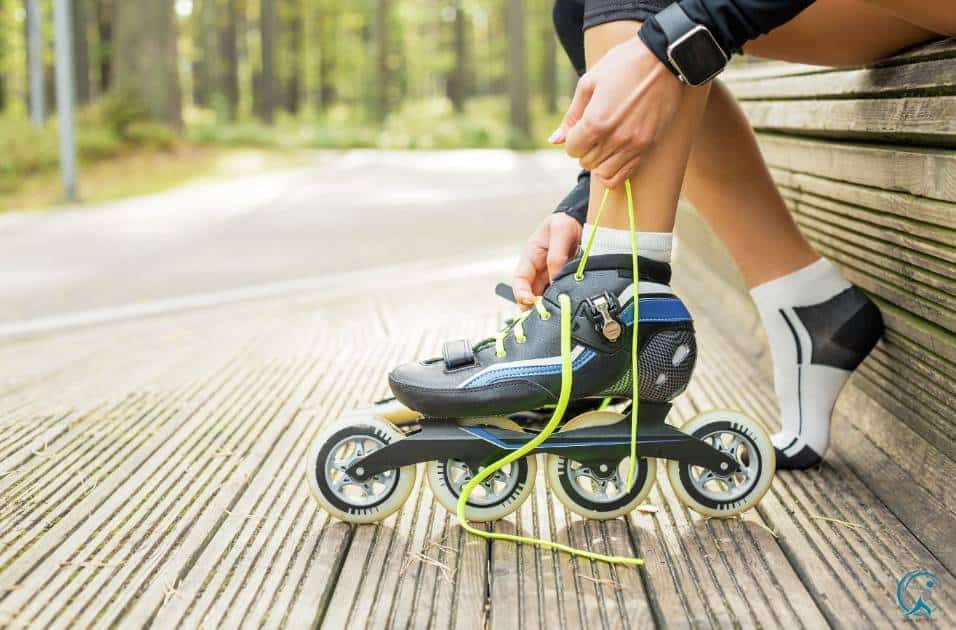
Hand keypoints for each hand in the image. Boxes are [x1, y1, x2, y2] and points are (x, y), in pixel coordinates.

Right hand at [512, 213, 582, 308]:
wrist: (579, 221)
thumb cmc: (564, 222)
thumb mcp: (561, 231)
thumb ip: (557, 255)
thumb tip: (555, 279)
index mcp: (530, 257)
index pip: (519, 280)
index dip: (521, 293)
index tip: (530, 301)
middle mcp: (537, 271)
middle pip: (529, 295)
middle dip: (534, 306)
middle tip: (545, 313)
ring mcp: (549, 277)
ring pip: (544, 298)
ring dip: (548, 306)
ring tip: (556, 312)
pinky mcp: (562, 281)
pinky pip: (559, 295)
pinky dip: (561, 303)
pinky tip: (567, 307)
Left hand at [550, 35, 683, 187]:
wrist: (663, 58)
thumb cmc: (622, 65)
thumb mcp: (589, 83)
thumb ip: (571, 116)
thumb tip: (554, 140)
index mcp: (595, 121)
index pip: (571, 149)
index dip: (572, 138)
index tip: (581, 126)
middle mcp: (614, 138)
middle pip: (586, 162)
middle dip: (585, 149)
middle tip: (594, 131)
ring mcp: (633, 145)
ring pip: (603, 172)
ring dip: (599, 161)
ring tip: (605, 143)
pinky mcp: (647, 146)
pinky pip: (624, 175)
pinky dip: (614, 170)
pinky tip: (615, 155)